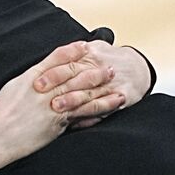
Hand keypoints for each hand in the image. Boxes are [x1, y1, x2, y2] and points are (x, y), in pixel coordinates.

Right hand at [0, 42, 113, 174]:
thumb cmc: (0, 113)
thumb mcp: (14, 88)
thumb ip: (32, 79)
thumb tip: (43, 75)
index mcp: (33, 77)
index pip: (57, 59)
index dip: (73, 51)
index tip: (86, 46)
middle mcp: (45, 90)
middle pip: (75, 75)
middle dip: (95, 71)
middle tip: (110, 67)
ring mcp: (52, 107)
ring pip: (82, 96)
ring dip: (102, 92)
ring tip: (117, 89)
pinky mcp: (55, 124)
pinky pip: (79, 116)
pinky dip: (95, 112)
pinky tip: (106, 111)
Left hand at [32, 39, 151, 124]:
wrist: (138, 68)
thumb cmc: (107, 60)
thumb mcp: (92, 50)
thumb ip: (71, 54)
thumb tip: (45, 62)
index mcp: (91, 55)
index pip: (69, 62)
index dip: (52, 73)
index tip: (36, 82)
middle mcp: (101, 69)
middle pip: (78, 78)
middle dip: (59, 86)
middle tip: (42, 95)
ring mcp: (112, 84)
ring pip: (90, 95)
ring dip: (73, 102)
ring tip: (58, 110)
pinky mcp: (123, 98)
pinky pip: (105, 109)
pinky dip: (90, 117)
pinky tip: (75, 124)